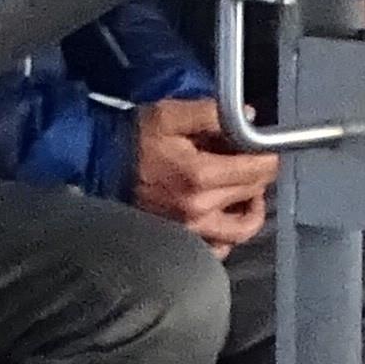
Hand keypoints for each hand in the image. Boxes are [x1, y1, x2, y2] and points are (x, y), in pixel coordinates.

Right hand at [127, 96, 274, 253]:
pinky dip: (226, 237)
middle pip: (254, 195)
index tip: (264, 148)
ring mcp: (187, 230)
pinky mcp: (176, 240)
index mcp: (201, 176)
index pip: (260, 170)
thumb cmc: (134, 138)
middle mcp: (199, 209)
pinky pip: (215, 249)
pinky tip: (222, 218)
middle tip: (248, 162)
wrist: (95, 164)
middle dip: (258, 176)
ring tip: (243, 194)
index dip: (269, 156)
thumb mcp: (173, 114)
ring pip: (241, 230)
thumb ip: (216, 114)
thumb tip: (253, 118)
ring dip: (249, 211)